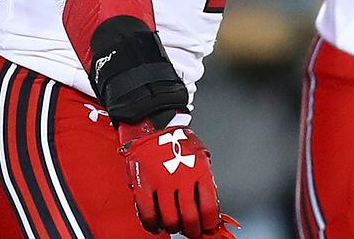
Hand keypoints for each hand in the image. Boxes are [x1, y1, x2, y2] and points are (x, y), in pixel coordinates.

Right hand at [120, 122, 239, 237]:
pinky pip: (148, 214)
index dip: (209, 224)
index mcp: (200, 170)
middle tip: (192, 231)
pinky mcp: (143, 185)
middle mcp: (181, 178)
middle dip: (193, 230)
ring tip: (175, 226)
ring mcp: (161, 182)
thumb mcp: (200, 155)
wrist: (152, 125)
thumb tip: (210, 207)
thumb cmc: (177, 141)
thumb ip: (205, 180)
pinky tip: (156, 225)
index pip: (208, 208)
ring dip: (174, 228)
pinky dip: (153, 225)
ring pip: (170, 220)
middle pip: (190, 218)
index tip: (208, 228)